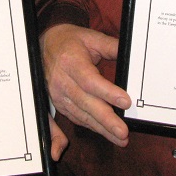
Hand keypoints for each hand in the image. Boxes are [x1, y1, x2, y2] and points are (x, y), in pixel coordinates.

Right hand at [41, 24, 130, 145]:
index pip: (89, 81)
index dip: (107, 93)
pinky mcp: (59, 103)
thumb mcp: (91, 37)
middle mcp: (62, 81)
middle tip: (123, 132)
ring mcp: (58, 94)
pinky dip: (92, 127)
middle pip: (85, 103)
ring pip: (81, 115)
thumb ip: (111, 46)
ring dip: (101, 128)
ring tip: (120, 138)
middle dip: (106, 120)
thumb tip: (131, 54)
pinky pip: (76, 118)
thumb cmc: (70, 41)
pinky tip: (105, 133)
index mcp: (70, 62)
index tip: (126, 102)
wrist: (44, 45)